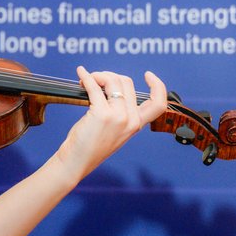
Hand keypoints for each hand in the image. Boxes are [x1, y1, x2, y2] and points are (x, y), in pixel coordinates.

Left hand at [52, 66, 167, 181]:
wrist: (77, 161)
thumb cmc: (91, 146)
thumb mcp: (115, 130)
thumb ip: (121, 112)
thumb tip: (111, 85)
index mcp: (136, 124)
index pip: (158, 104)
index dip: (158, 86)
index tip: (148, 75)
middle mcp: (130, 120)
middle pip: (127, 83)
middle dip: (110, 76)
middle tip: (96, 80)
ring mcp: (118, 117)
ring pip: (113, 81)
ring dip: (98, 75)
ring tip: (87, 80)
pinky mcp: (101, 114)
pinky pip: (95, 87)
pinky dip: (87, 77)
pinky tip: (81, 74)